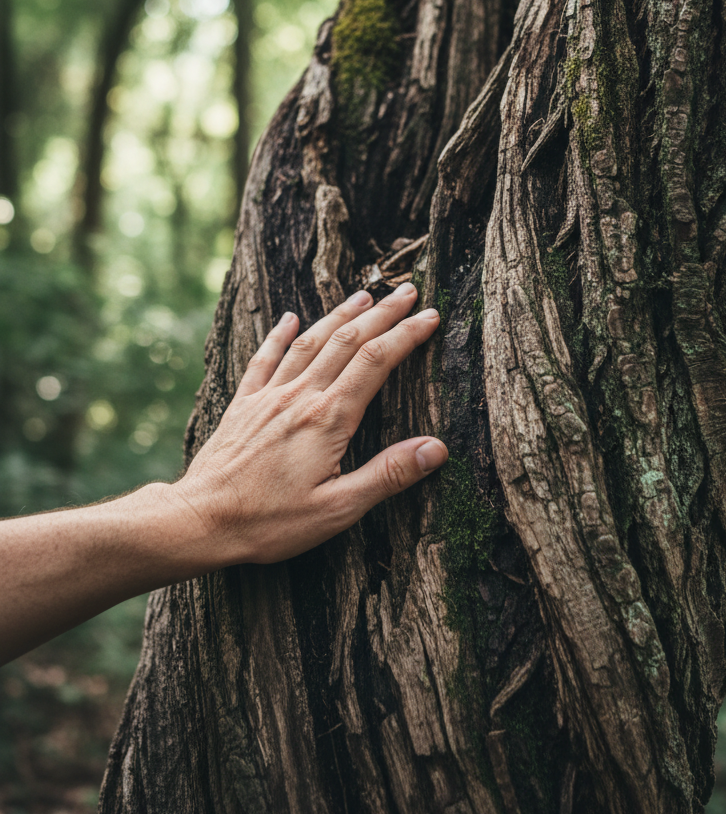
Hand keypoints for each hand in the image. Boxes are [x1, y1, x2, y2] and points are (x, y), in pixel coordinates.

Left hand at [172, 282, 446, 565]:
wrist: (200, 520)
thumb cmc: (269, 521)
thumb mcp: (338, 509)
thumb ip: (388, 475)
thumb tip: (436, 449)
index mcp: (329, 418)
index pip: (377, 361)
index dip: (407, 334)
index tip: (431, 315)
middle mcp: (300, 396)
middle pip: (348, 340)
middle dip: (383, 313)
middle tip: (409, 291)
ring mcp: (269, 397)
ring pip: (311, 342)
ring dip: (340, 314)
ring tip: (364, 294)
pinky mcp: (244, 405)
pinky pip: (264, 359)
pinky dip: (279, 336)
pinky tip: (288, 319)